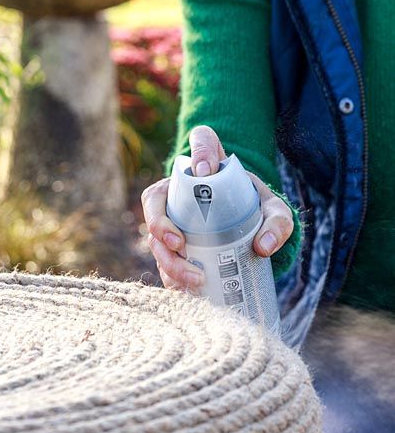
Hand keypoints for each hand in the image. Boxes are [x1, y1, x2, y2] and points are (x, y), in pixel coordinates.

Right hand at [141, 125, 293, 290]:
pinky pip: (162, 262)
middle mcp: (180, 191)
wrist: (250, 231)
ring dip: (168, 260)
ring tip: (194, 279)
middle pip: (155, 198)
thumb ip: (278, 224)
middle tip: (179, 244)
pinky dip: (172, 278)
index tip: (206, 171)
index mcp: (208, 169)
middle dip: (159, 223)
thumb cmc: (258, 213)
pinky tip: (188, 291)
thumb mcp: (274, 214)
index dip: (199, 151)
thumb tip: (262, 247)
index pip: (202, 141)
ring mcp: (170, 220)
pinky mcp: (170, 248)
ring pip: (154, 237)